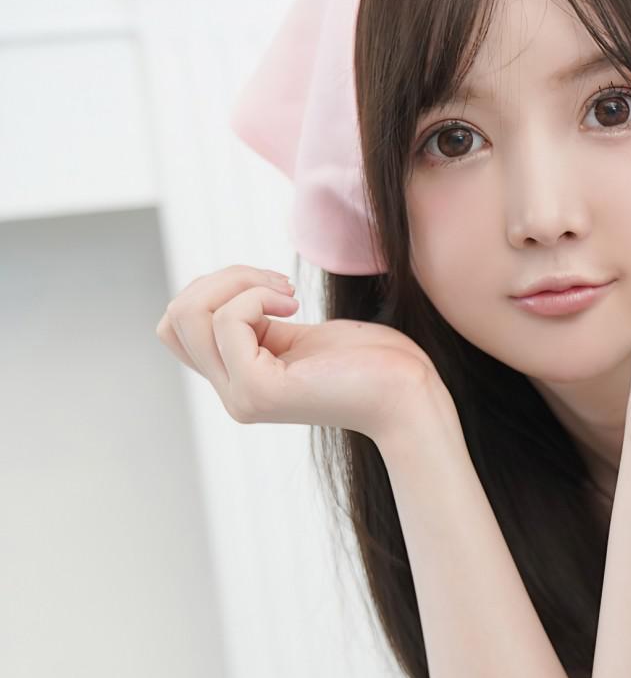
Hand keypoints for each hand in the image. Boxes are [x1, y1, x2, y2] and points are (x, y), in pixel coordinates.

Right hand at [155, 264, 439, 444]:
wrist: (409, 394)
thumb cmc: (370, 360)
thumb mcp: (295, 331)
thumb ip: (250, 321)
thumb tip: (209, 290)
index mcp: (237, 379)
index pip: (176, 327)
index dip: (212, 291)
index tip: (270, 289)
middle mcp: (232, 395)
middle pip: (174, 319)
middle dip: (220, 280)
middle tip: (280, 285)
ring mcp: (242, 397)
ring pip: (190, 316)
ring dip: (237, 283)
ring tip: (287, 294)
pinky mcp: (260, 392)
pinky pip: (227, 321)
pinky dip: (256, 296)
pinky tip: (295, 307)